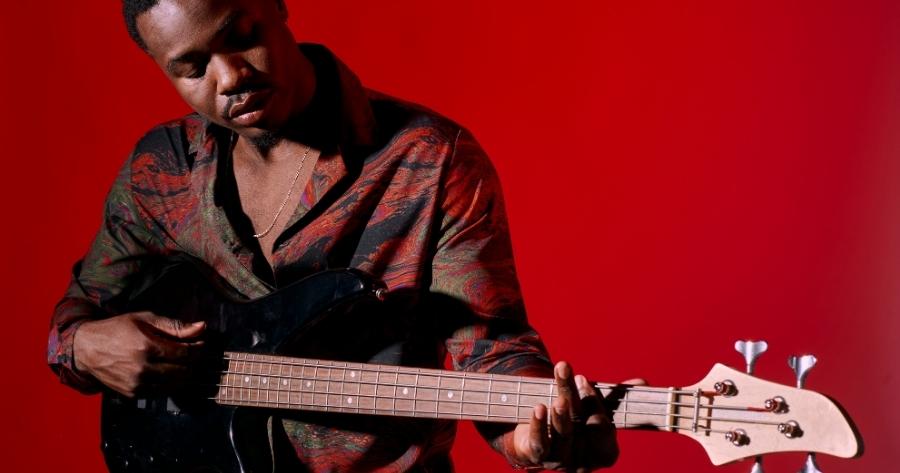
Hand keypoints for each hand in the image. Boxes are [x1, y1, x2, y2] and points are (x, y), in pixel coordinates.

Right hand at [73, 312, 205, 396]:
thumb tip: (202, 327)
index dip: (198, 349)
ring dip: (185, 375)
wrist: (87, 349)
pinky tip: (170, 373)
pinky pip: (161, 392)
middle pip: (183, 370)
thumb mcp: (145, 320)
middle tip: (195, 353)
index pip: (185, 353)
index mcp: (146, 346)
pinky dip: (170, 384)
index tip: (202, 343)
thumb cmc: (117, 330)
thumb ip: (174, 326)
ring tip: (184, 363)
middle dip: (194, 362)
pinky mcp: (132, 394)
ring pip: (175, 385)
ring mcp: (136, 384)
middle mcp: (142, 368)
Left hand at [506, 361, 644, 471]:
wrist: (544, 444)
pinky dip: (538, 426)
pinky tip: (539, 408)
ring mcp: (561, 462)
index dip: (594, 403)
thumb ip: (616, 397)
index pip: (602, 427)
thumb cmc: (577, 425)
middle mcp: (585, 461)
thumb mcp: (596, 410)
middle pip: (581, 426)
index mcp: (605, 452)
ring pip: (561, 435)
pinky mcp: (538, 459)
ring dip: (560, 415)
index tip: (582, 378)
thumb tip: (642, 382)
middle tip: (570, 375)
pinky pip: (540, 444)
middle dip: (575, 398)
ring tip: (559, 397)